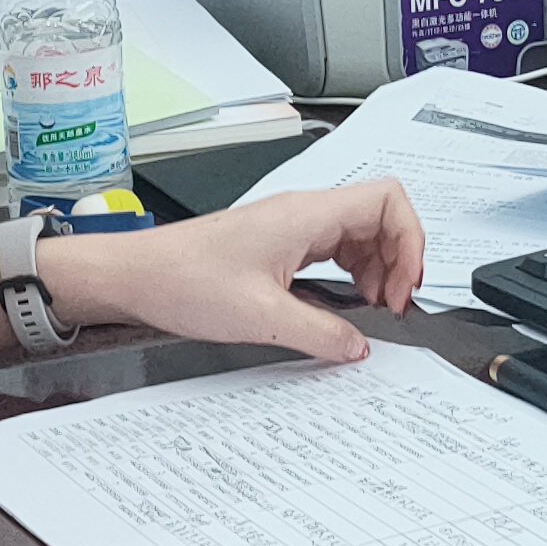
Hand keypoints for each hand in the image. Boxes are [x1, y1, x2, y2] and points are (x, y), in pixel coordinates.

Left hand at [38, 183, 426, 363]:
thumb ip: (321, 333)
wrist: (135, 276)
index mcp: (305, 215)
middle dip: (398, 260)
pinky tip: (342, 304)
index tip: (403, 287)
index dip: (411, 240)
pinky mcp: (279, 244)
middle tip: (391, 306)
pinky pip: (333, 249)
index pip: (388, 199)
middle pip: (380, 217)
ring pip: (359, 233)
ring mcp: (291, 226)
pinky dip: (350, 274)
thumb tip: (360, 346)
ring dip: (376, 269)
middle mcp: (302, 213)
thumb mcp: (261, 318)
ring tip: (371, 310)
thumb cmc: (183, 281)